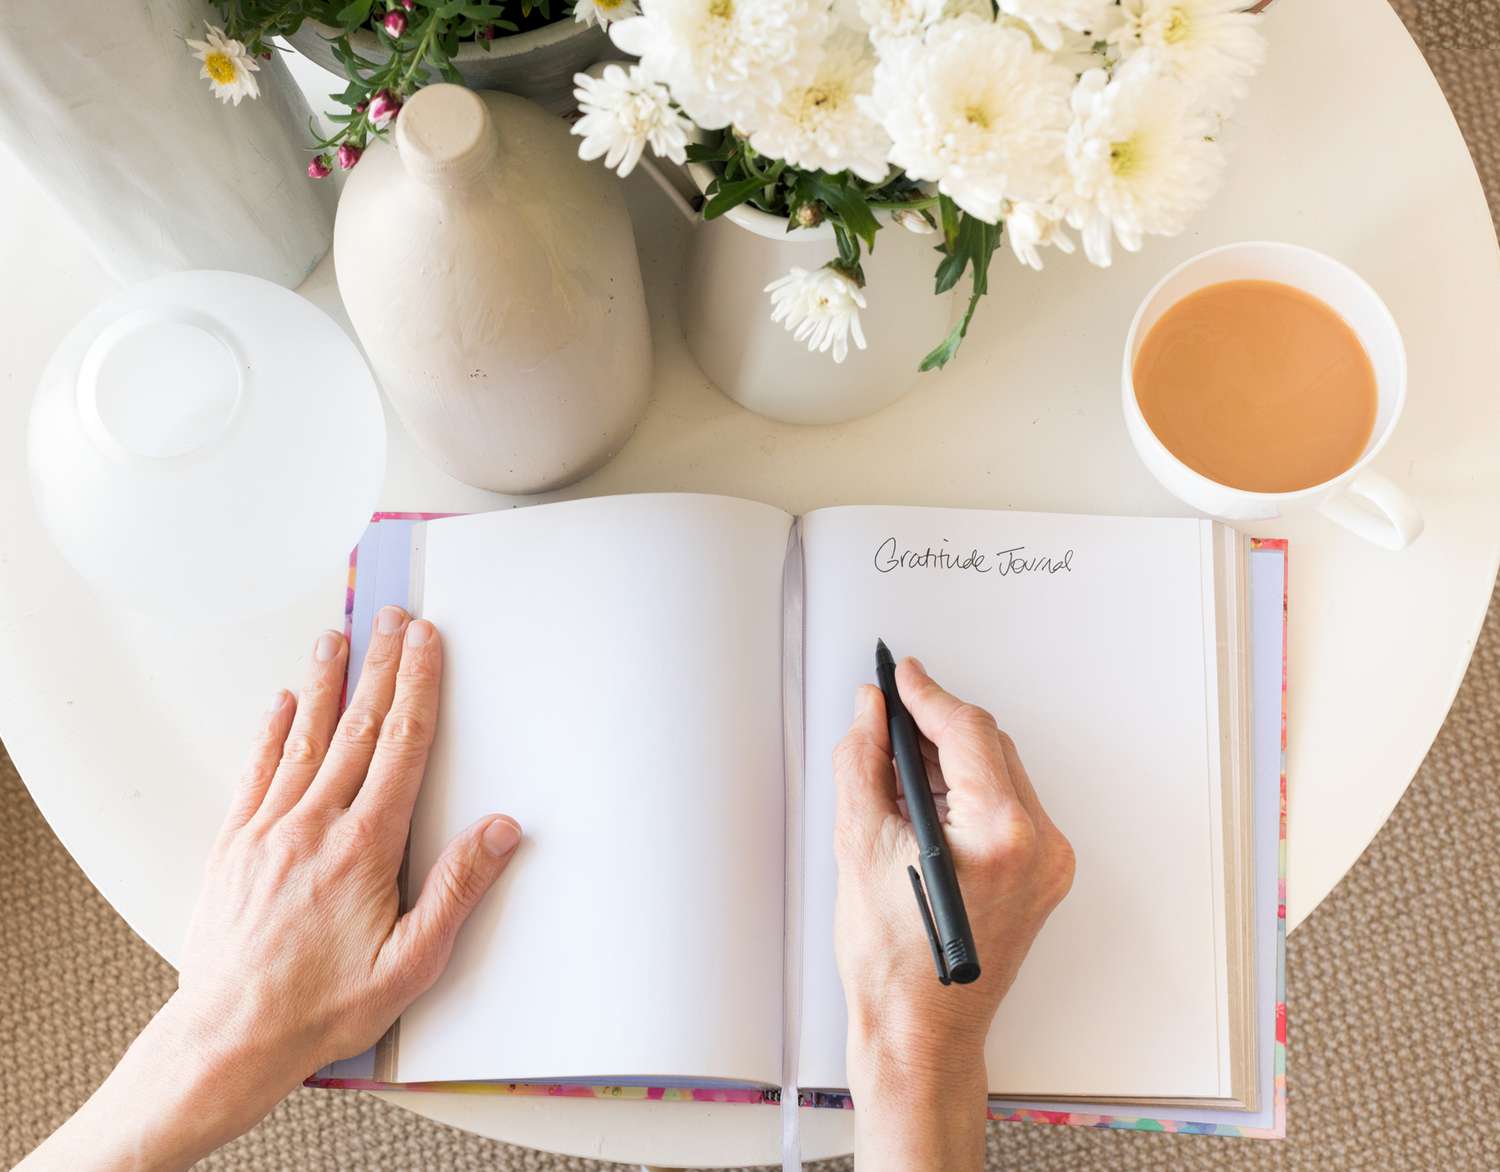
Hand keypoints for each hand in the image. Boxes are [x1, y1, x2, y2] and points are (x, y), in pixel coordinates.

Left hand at [20, 609, 519, 1171]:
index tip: (427, 641)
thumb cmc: (324, 1006)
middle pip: (357, 727)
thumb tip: (501, 829)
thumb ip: (458, 889)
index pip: (402, 746)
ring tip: (337, 636)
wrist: (230, 1037)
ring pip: (304, 738)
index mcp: (365, 845)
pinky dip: (270, 732)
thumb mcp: (412, 962)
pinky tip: (280, 704)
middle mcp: (315, 824)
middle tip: (392, 618)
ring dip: (325, 682)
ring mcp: (268, 830)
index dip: (419, 687)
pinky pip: (256, 773)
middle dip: (382, 666)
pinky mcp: (234, 845)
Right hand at [832, 658, 1072, 1171]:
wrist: (920, 1033)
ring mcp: (1048, 865)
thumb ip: (863, 762)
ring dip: (951, 759)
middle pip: (990, 748)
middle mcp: (1040, 846)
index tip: (900, 675)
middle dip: (937, 726)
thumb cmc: (893, 964)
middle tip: (889, 714)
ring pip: (1000, 775)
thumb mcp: (860, 844)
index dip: (927, 695)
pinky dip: (967, 792)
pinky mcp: (1042, 878)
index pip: (967, 732)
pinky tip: (926, 797)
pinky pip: (1007, 808)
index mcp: (1002, 833)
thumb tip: (871, 713)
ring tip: (898, 760)